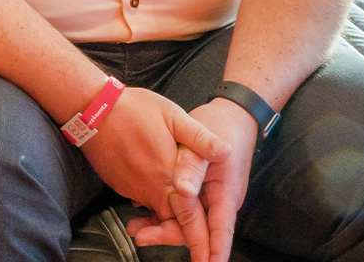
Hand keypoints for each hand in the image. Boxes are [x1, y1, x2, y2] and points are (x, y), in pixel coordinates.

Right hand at [79, 86, 230, 261]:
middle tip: (199, 255)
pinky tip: (153, 193)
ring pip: (154, 212)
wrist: (91, 108)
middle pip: (170, 223)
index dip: (202, 243)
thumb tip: (226, 151)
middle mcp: (150, 188)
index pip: (190, 219)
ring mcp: (132, 188)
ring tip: (165, 228)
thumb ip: (199, 138)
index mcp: (168, 176)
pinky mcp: (119, 183)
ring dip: (162, 222)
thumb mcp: (172, 116)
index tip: (208, 261)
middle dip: (181, 238)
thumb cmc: (134, 109)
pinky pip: (140, 200)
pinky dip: (148, 205)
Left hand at [128, 99, 259, 261]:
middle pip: (195, 229)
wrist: (228, 116)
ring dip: (161, 226)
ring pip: (184, 220)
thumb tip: (184, 190)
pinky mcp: (195, 191)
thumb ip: (194, 166)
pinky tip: (140, 211)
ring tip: (135, 228)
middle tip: (142, 237)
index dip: (212, 250)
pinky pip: (179, 208)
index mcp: (225, 193)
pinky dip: (161, 212)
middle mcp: (216, 201)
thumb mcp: (205, 142)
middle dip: (170, 236)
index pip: (220, 229)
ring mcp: (206, 197)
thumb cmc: (219, 127)